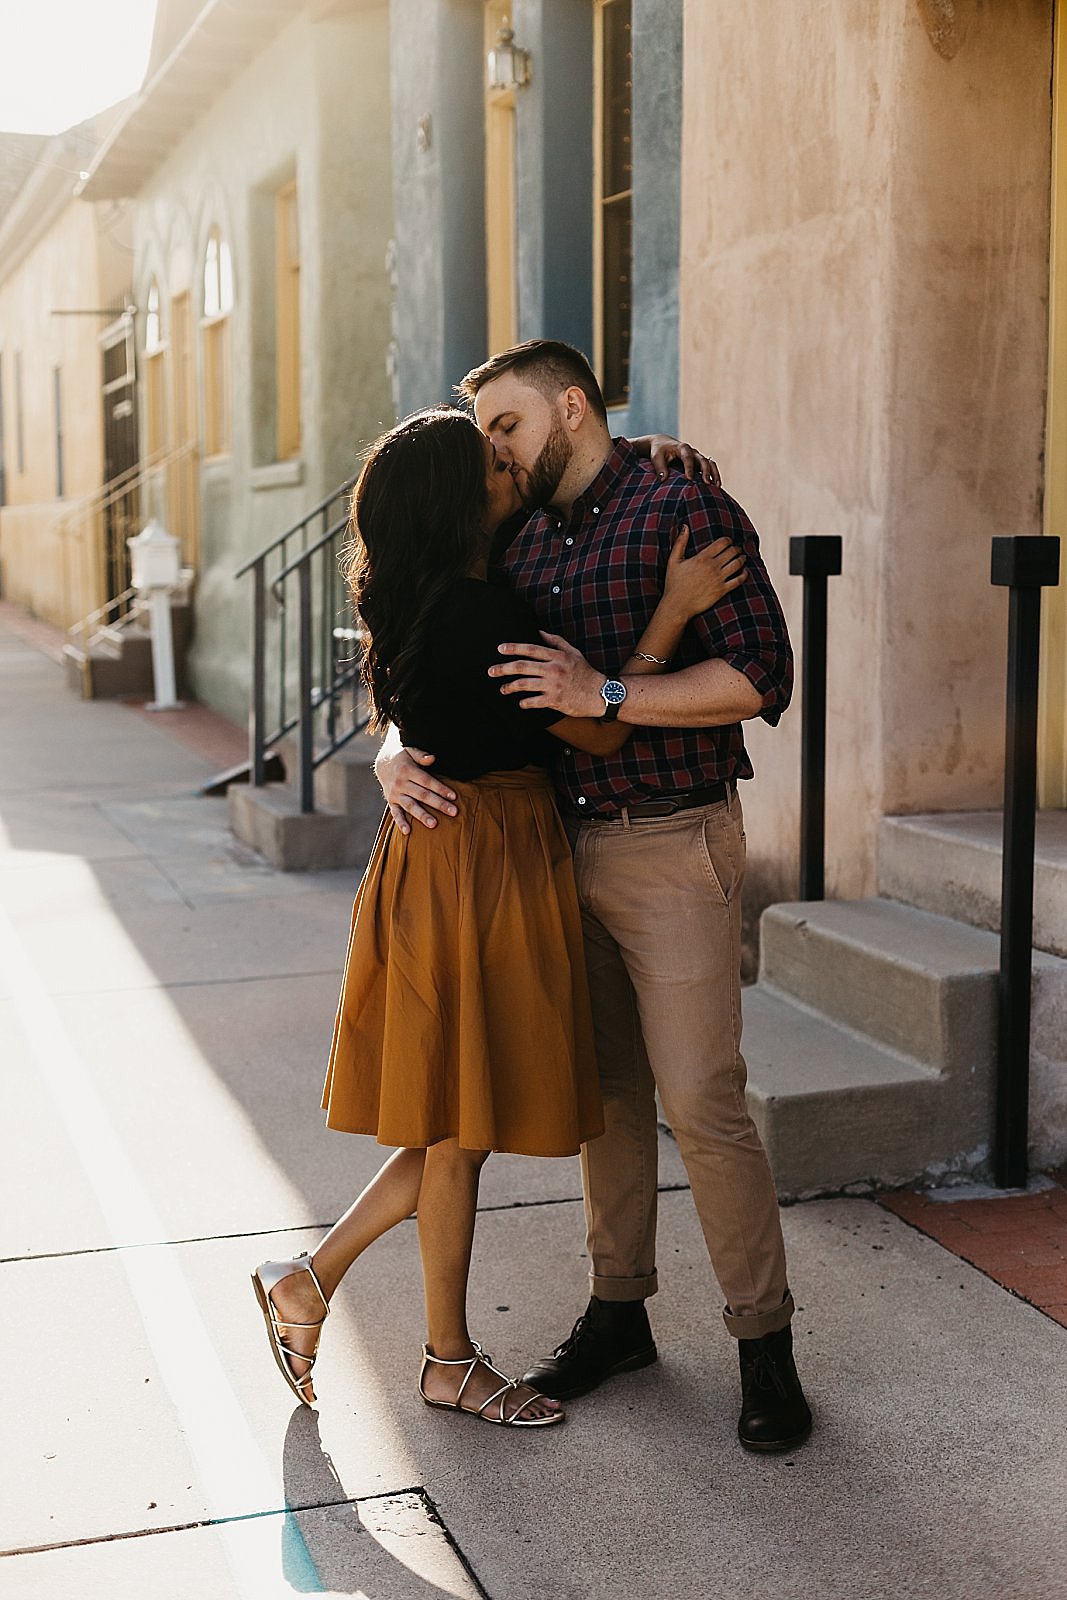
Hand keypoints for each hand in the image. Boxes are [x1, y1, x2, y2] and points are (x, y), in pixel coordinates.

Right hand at [374, 744, 456, 832]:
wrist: (383, 763)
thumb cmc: (403, 757)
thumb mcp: (410, 750)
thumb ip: (421, 755)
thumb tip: (432, 758)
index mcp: (407, 770)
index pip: (427, 781)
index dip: (440, 789)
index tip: (454, 796)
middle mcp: (401, 783)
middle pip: (422, 795)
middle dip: (438, 804)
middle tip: (453, 812)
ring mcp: (395, 793)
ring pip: (410, 806)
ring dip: (422, 815)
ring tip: (434, 824)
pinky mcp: (391, 801)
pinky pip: (395, 813)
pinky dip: (400, 822)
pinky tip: (408, 832)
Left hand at [489, 633, 603, 718]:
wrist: (600, 694)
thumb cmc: (585, 672)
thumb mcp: (573, 653)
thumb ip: (556, 641)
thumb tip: (539, 631)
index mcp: (557, 656)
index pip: (531, 649)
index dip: (513, 648)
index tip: (500, 649)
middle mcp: (553, 670)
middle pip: (522, 667)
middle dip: (503, 668)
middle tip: (491, 671)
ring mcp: (553, 686)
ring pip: (524, 685)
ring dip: (509, 687)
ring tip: (502, 689)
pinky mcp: (555, 701)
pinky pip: (533, 702)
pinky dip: (524, 703)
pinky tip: (520, 703)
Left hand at [648, 435, 720, 487]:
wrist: (663, 444)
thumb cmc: (659, 451)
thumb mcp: (656, 457)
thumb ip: (660, 467)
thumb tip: (663, 480)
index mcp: (682, 448)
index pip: (688, 457)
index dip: (689, 468)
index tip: (689, 479)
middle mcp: (692, 451)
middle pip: (702, 460)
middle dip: (706, 471)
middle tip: (706, 483)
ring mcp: (697, 457)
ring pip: (710, 463)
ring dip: (714, 474)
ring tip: (717, 486)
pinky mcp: (699, 463)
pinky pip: (710, 467)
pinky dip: (714, 476)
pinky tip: (716, 487)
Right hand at [662, 527, 745, 618]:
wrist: (677, 605)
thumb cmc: (674, 584)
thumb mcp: (673, 561)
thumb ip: (680, 542)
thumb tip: (684, 526)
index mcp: (702, 558)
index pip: (722, 543)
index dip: (728, 540)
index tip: (728, 542)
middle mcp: (712, 567)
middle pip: (732, 552)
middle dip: (736, 548)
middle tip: (737, 549)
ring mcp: (718, 579)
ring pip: (737, 564)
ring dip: (742, 559)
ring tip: (742, 558)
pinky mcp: (722, 590)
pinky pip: (738, 580)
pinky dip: (744, 574)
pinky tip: (744, 572)